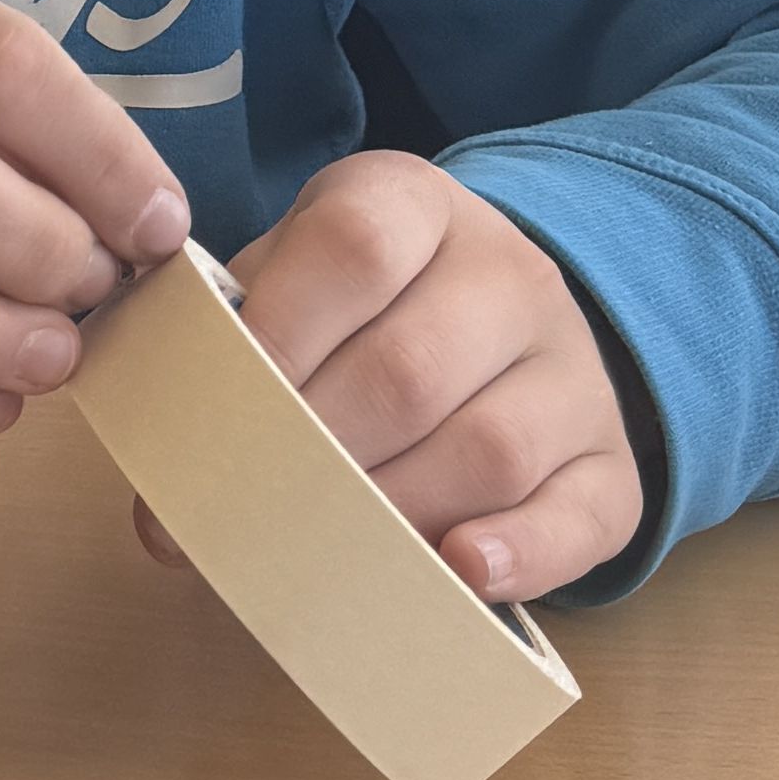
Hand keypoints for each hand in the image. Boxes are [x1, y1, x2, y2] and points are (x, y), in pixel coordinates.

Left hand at [138, 149, 639, 604]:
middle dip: (315, 451)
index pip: (353, 250)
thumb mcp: (295, 279)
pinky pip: (583, 513)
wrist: (501, 314)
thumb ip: (234, 350)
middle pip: (411, 370)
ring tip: (322, 554)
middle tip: (246, 511)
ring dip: (392, 514)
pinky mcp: (613, 462)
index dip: (277, 337)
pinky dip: (524, 553)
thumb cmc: (359, 307)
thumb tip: (165, 496)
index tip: (214, 412)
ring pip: (491, 450)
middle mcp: (511, 275)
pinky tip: (461, 572)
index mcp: (414, 207)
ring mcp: (573, 369)